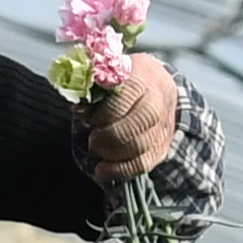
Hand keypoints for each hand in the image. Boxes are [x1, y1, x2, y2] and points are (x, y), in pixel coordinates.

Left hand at [83, 57, 180, 180]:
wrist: (158, 86)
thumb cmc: (126, 80)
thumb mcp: (111, 71)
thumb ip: (94, 85)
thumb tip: (79, 108)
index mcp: (144, 75)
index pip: (127, 95)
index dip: (104, 110)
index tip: (83, 115)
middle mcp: (158, 100)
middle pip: (139, 123)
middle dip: (110, 135)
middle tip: (93, 139)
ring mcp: (163, 125)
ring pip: (142, 146)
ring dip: (113, 154)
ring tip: (97, 151)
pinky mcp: (161, 146)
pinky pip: (144, 164)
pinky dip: (121, 171)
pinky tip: (103, 171)